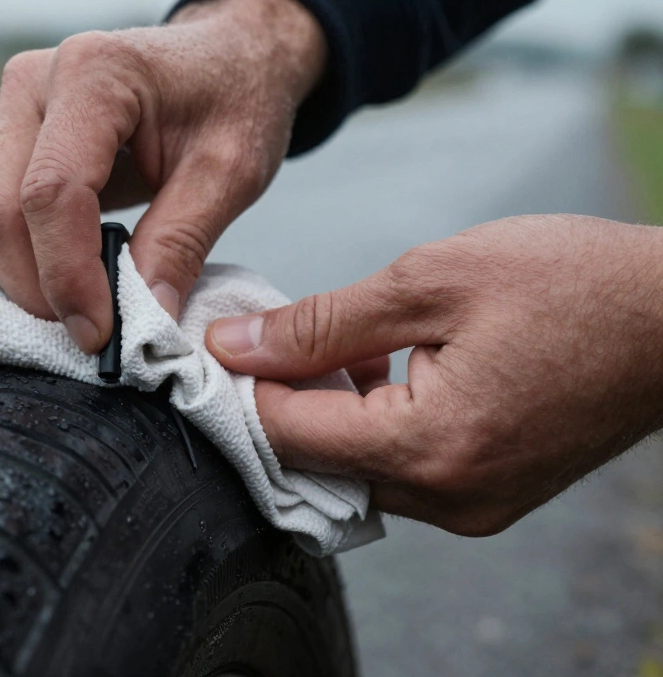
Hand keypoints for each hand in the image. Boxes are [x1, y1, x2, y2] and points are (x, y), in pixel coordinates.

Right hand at [0, 0, 326, 351]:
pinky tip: (71, 274)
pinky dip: (18, 261)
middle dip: (36, 288)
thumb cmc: (233, 99)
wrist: (224, 57)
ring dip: (21, 280)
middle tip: (94, 330)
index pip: (50, 193)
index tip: (100, 332)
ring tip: (87, 302)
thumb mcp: (231, 172)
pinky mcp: (2, 138)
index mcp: (94, 74)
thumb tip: (143, 319)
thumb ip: (181, 243)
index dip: (68, 275)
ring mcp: (9, 109)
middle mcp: (32, 83)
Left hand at [206, 215, 662, 535]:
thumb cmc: (571, 284)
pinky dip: (372, 427)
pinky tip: (382, 370)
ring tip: (339, 344)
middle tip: (272, 334)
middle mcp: (449, 498)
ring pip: (353, 469)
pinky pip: (398, 473)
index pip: (287, 435)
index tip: (217, 340)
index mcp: (430, 447)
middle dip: (282, 398)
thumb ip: (321, 324)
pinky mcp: (487, 497)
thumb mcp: (430, 281)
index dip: (241, 386)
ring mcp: (473, 507)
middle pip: (314, 462)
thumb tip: (235, 347)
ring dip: (329, 411)